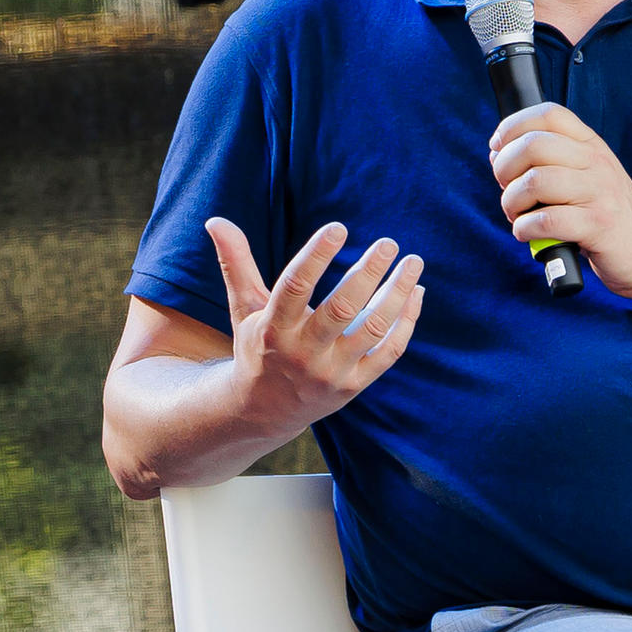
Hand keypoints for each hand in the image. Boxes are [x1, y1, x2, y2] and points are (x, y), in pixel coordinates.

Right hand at [205, 215, 423, 438]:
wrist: (264, 410)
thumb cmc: (256, 346)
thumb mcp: (244, 308)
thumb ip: (236, 264)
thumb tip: (216, 221)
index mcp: (272, 329)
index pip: (295, 287)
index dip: (316, 256)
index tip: (338, 228)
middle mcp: (302, 353)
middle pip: (342, 308)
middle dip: (368, 272)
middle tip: (388, 242)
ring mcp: (331, 372)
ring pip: (372, 328)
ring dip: (397, 293)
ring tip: (412, 262)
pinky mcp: (354, 386)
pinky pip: (388, 352)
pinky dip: (406, 321)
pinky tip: (415, 292)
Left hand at [488, 105, 631, 298]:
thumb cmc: (607, 215)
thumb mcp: (584, 177)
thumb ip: (548, 162)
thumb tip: (498, 152)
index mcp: (591, 146)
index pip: (549, 114)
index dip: (513, 126)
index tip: (498, 148)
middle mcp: (596, 163)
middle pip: (534, 145)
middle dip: (505, 170)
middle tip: (508, 191)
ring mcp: (599, 193)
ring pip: (535, 181)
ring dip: (512, 203)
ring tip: (518, 216)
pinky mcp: (598, 225)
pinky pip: (547, 220)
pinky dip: (525, 229)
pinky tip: (529, 234)